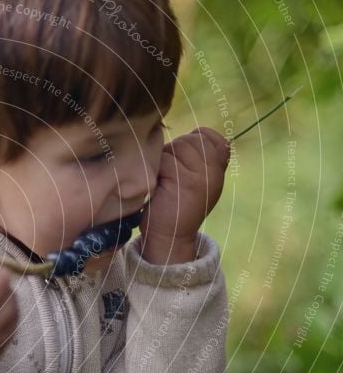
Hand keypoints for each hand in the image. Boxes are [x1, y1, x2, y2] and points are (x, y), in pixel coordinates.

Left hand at [140, 127, 230, 263]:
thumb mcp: (191, 180)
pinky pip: (166, 161)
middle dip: (172, 152)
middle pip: (189, 139)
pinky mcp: (187, 182)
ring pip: (177, 147)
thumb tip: (176, 132)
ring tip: (163, 182)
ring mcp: (204, 177)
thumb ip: (194, 158)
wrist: (168, 239)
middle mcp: (215, 172)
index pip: (208, 135)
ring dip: (163, 162)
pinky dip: (156, 172)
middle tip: (167, 176)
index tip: (180, 163)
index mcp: (217, 169)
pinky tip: (157, 189)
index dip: (188, 142)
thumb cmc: (172, 207)